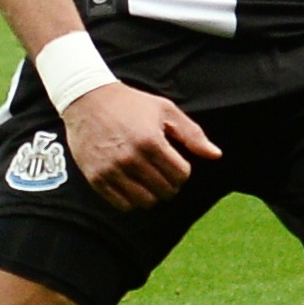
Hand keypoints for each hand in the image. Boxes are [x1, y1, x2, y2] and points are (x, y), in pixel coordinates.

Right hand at [60, 84, 221, 209]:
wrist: (87, 99)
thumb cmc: (131, 104)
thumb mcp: (165, 110)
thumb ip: (192, 134)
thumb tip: (216, 155)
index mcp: (151, 141)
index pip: (181, 175)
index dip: (183, 170)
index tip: (175, 161)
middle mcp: (130, 159)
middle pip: (165, 190)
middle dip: (170, 183)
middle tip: (162, 171)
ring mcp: (111, 170)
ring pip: (146, 202)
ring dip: (153, 194)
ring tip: (149, 179)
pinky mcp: (96, 179)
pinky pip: (123, 205)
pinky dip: (132, 199)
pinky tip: (132, 184)